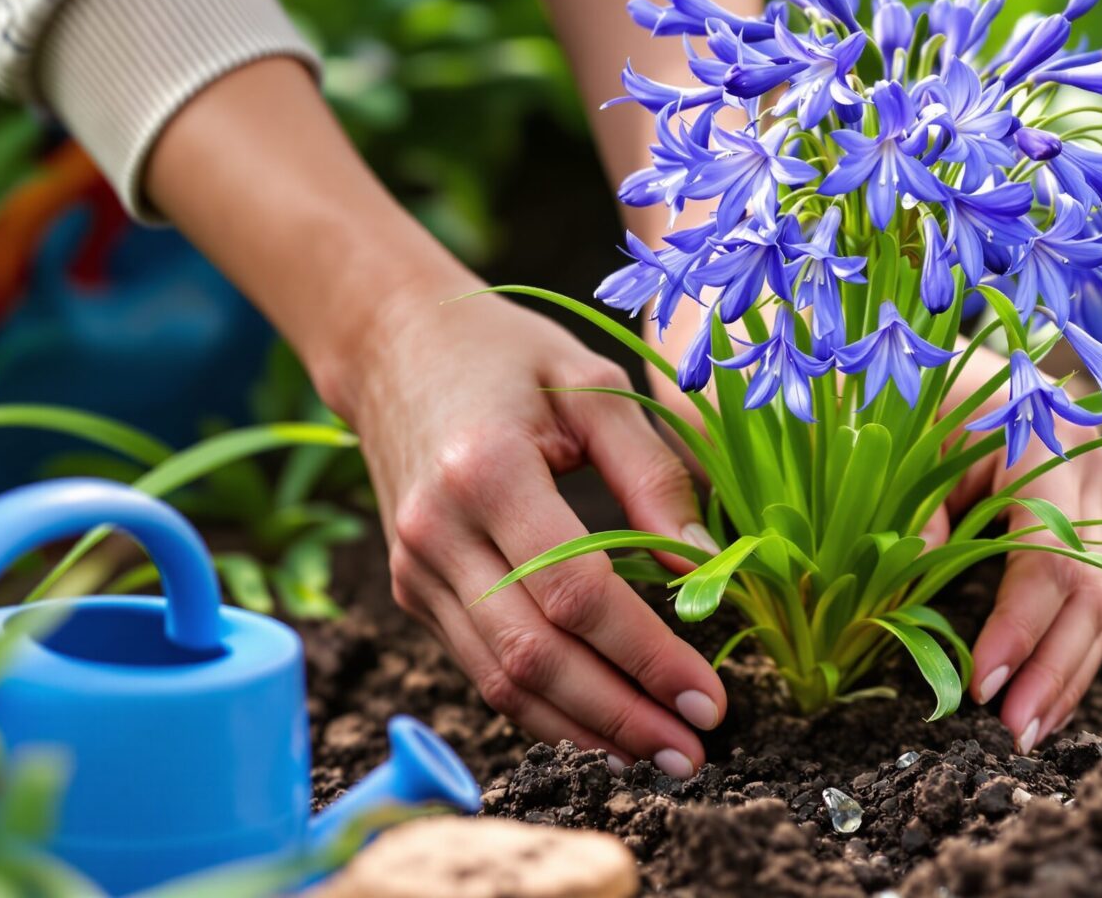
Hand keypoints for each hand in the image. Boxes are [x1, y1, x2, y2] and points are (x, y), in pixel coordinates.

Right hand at [334, 288, 726, 777]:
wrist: (391, 345)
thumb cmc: (507, 356)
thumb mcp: (594, 386)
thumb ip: (654, 472)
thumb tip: (704, 569)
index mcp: (487, 471)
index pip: (577, 593)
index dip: (647, 656)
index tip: (710, 697)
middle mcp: (438, 532)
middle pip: (537, 656)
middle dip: (623, 714)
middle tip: (696, 752)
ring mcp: (415, 569)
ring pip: (502, 680)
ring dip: (585, 730)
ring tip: (659, 755)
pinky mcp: (411, 590)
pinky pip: (480, 668)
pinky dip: (543, 711)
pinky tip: (601, 730)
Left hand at [938, 344, 1101, 753]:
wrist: (931, 347)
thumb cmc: (902, 387)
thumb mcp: (892, 437)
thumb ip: (906, 509)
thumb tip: (913, 579)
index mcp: (1045, 435)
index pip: (1048, 555)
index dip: (1019, 629)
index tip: (980, 687)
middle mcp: (1090, 461)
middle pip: (1093, 587)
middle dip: (1054, 671)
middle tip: (1015, 736)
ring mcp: (1099, 487)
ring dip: (1067, 671)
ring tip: (1028, 731)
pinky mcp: (1089, 510)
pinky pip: (1088, 588)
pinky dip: (1064, 644)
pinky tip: (1040, 695)